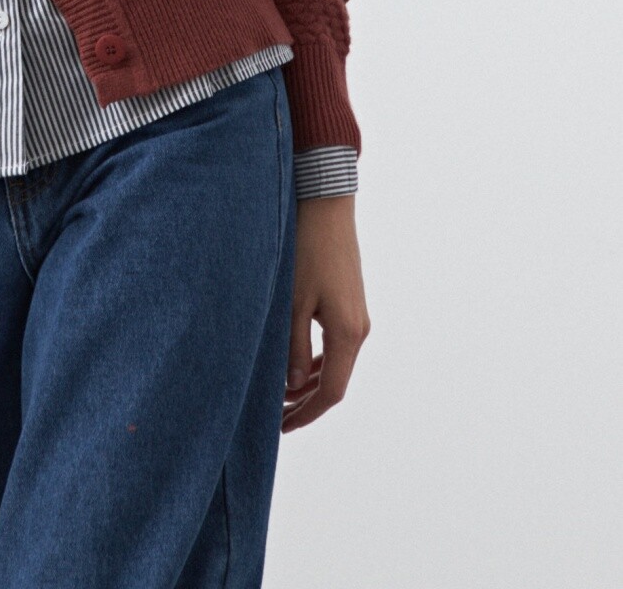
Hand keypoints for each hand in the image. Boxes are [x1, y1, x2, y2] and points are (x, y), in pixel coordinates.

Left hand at [282, 193, 369, 431]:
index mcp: (347, 334)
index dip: (306, 414)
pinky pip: (334, 343)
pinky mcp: (350, 302)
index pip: (330, 391)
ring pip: (334, 362)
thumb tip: (292, 386)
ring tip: (278, 395)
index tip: (281, 428)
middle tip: (274, 416)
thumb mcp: (293, 303)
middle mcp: (358, 329)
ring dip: (309, 381)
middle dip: (305, 402)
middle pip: (334, 380)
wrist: (326, 205)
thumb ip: (292, 348)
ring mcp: (357, 315)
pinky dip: (314, 359)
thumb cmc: (306, 250)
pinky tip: (292, 362)